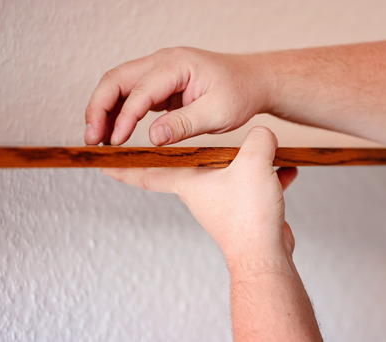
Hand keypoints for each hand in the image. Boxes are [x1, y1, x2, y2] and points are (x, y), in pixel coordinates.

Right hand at [85, 47, 268, 145]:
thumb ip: (185, 124)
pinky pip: (130, 94)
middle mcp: (163, 61)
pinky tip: (113, 133)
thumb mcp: (219, 113)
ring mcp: (159, 70)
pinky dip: (118, 112)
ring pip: (118, 85)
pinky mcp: (159, 84)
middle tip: (91, 138)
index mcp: (178, 64)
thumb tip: (153, 138)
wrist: (254, 81)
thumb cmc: (241, 93)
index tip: (116, 142)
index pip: (141, 89)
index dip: (125, 117)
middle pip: (116, 79)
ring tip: (97, 139)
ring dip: (103, 110)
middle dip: (98, 107)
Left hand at [102, 127, 297, 261]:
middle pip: (187, 165)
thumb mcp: (252, 163)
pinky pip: (253, 184)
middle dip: (185, 148)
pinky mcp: (244, 210)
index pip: (144, 170)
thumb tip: (262, 133)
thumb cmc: (248, 215)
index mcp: (188, 181)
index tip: (99, 159)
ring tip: (259, 148)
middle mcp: (200, 192)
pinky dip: (267, 175)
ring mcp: (222, 201)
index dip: (121, 164)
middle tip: (175, 132)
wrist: (267, 254)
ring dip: (241, 160)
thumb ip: (257, 139)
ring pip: (226, 171)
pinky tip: (287, 170)